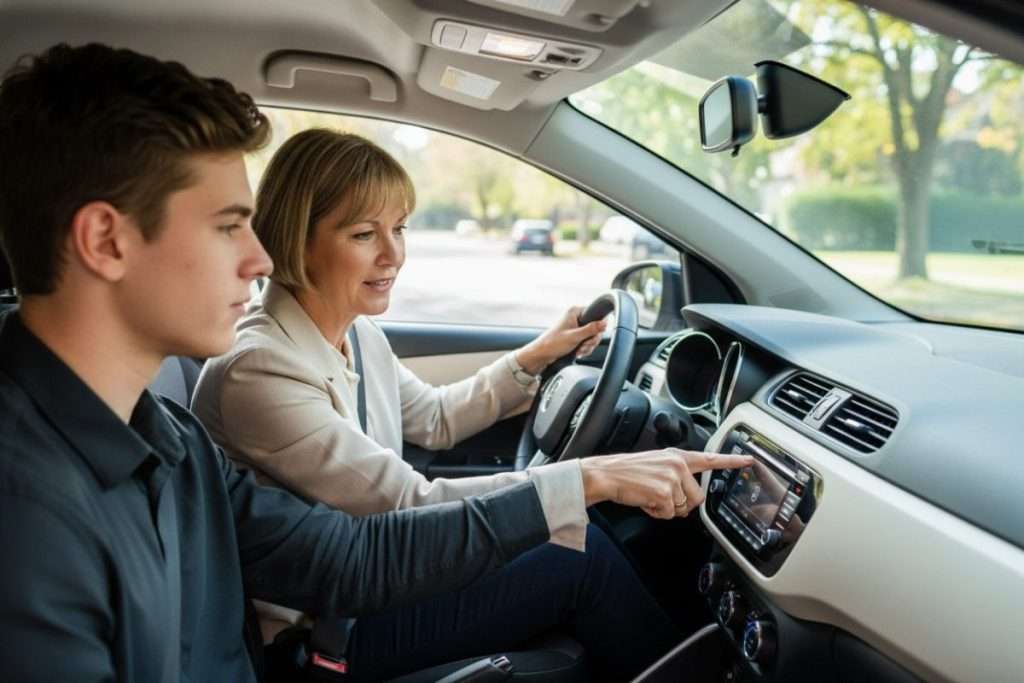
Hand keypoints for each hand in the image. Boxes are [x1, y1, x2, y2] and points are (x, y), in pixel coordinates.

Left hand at [516, 305, 606, 373]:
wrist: (542, 354)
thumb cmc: (552, 343)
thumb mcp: (574, 336)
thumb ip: (591, 329)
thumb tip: (604, 323)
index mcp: (575, 312)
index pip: (596, 314)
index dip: (597, 327)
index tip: (592, 336)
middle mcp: (576, 318)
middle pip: (596, 328)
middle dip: (591, 340)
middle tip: (584, 346)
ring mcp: (576, 327)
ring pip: (592, 337)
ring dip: (588, 346)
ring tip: (579, 350)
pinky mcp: (576, 336)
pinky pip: (587, 342)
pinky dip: (585, 349)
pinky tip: (578, 352)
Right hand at [579, 449, 753, 519]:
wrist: (607, 474)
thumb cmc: (627, 473)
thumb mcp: (656, 465)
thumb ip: (676, 475)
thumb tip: (688, 498)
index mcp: (678, 457)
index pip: (710, 459)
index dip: (732, 462)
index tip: (749, 460)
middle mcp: (678, 464)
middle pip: (696, 498)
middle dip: (680, 504)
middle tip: (659, 496)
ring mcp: (673, 478)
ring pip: (683, 508)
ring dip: (666, 508)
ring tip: (649, 495)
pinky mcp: (665, 492)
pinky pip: (669, 514)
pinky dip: (656, 513)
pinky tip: (645, 501)